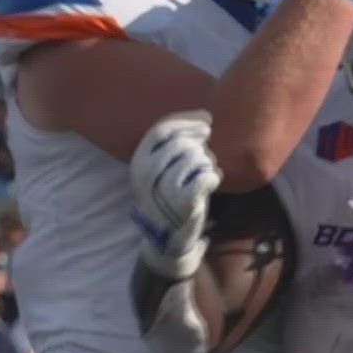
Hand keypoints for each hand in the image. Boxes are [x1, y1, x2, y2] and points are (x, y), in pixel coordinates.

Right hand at [129, 111, 218, 279]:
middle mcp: (146, 175)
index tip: (207, 121)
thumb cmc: (171, 195)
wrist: (169, 236)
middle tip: (204, 158)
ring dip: (208, 163)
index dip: (186, 122)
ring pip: (197, 158)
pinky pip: (207, 176)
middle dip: (200, 147)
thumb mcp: (162, 167)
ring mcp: (164, 189)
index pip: (162, 130)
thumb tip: (206, 116)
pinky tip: (211, 184)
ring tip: (204, 175)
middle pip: (182, 143)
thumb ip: (177, 142)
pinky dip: (214, 177)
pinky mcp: (184, 203)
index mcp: (138, 162)